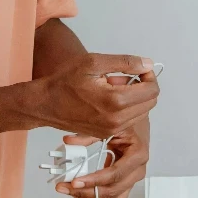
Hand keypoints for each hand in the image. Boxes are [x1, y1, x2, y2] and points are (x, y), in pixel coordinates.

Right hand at [36, 53, 158, 137]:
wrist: (45, 104)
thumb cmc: (65, 81)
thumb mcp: (94, 62)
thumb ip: (125, 63)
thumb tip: (148, 64)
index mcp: (116, 101)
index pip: (152, 90)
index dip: (149, 75)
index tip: (139, 69)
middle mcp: (117, 119)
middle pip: (151, 102)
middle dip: (142, 87)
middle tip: (122, 78)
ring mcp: (112, 130)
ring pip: (142, 112)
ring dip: (134, 98)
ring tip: (112, 88)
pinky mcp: (107, 134)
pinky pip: (129, 120)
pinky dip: (126, 108)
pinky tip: (108, 99)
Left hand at [55, 117, 149, 197]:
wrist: (137, 129)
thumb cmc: (127, 126)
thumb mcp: (109, 126)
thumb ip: (88, 135)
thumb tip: (68, 141)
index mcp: (137, 154)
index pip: (115, 174)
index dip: (94, 180)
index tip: (75, 182)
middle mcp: (137, 171)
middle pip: (113, 191)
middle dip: (87, 192)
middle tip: (65, 187)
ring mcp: (131, 181)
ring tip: (71, 192)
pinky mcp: (124, 186)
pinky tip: (81, 194)